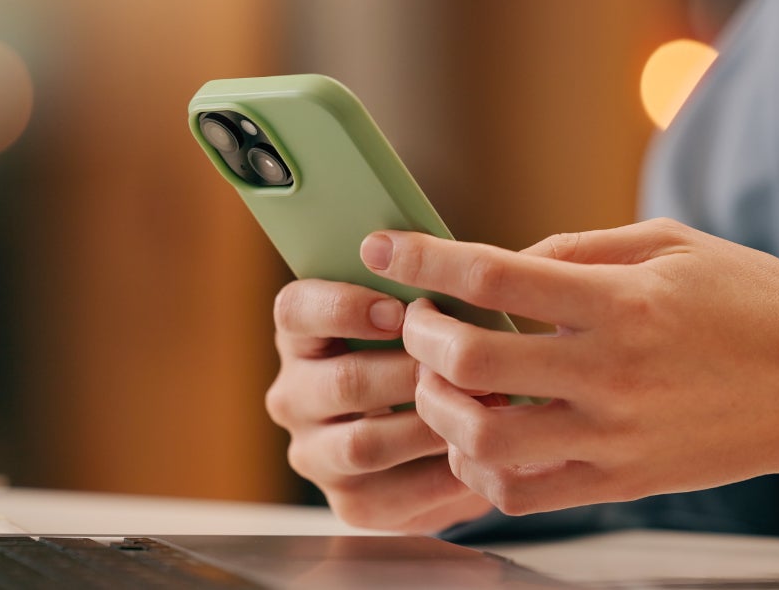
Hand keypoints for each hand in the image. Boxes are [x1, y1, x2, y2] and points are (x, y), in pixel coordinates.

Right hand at [266, 279, 492, 531]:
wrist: (435, 442)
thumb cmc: (428, 358)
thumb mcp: (416, 320)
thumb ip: (421, 297)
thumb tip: (458, 274)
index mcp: (301, 336)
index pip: (296, 310)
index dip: (345, 307)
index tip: (400, 310)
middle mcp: (293, 396)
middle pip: (343, 382)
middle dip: (412, 372)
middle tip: (467, 365)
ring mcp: (315, 454)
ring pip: (365, 443)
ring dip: (430, 424)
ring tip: (485, 406)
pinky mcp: (348, 503)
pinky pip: (394, 492)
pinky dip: (442, 473)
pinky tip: (480, 453)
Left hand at [360, 218, 778, 514]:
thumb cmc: (752, 302)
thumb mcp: (671, 245)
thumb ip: (580, 250)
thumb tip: (503, 263)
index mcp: (624, 302)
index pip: (496, 274)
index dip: (425, 257)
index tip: (384, 245)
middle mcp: (612, 373)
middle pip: (474, 359)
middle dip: (420, 334)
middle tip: (418, 319)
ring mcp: (615, 437)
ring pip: (486, 439)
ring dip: (442, 407)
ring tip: (444, 382)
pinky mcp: (622, 482)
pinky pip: (523, 492)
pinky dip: (481, 467)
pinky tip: (482, 434)